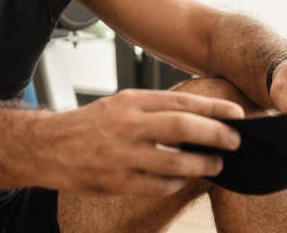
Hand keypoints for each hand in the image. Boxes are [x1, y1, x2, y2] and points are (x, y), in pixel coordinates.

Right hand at [36, 88, 244, 195]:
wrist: (50, 146)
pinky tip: (184, 179)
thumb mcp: (122, 103)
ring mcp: (122, 155)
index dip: (213, 108)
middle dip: (215, 134)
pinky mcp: (117, 182)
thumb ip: (156, 108)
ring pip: (174, 163)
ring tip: (217, 163)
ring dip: (202, 165)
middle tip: (236, 140)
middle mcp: (128, 125)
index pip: (181, 102)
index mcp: (131, 101)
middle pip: (182, 128)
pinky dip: (176, 183)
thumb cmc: (93, 124)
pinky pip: (158, 185)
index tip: (236, 114)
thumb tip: (199, 114)